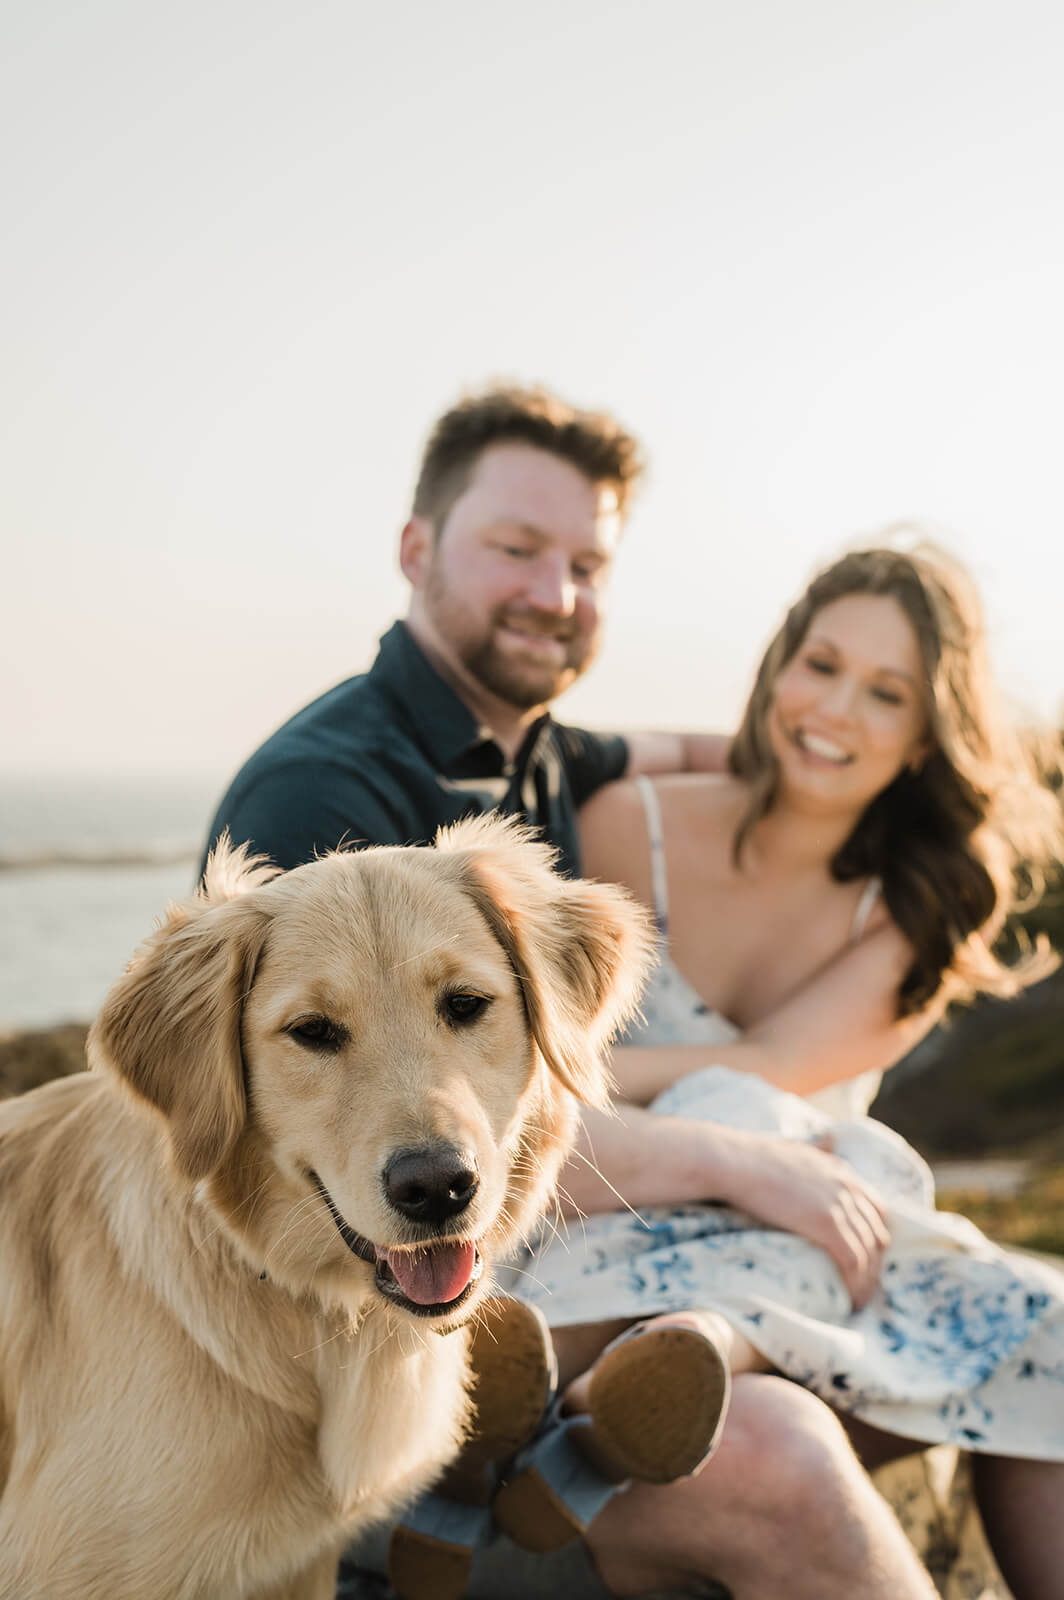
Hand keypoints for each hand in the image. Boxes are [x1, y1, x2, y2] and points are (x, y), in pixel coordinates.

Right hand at [712, 1127, 890, 1309]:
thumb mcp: (797, 1147)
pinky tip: (849, 1301)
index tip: (863, 1257)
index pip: (877, 1209)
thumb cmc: (754, 1156)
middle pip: (878, 1233)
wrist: (734, 1161)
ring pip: (869, 1252)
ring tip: (856, 1301)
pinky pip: (854, 1261)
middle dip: (874, 1263)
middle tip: (860, 1286)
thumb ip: (818, 1147)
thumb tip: (831, 1136)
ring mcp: (839, 1205)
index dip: (874, 1235)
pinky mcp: (827, 1224)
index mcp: (842, 1171)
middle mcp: (847, 1187)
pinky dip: (856, 1284)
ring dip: (867, 1281)